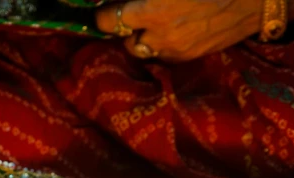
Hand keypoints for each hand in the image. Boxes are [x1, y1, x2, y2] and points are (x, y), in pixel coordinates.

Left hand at [96, 0, 264, 61]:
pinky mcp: (191, 57)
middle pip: (125, 41)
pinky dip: (161, 44)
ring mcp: (176, 50)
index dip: (102, 13)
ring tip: (152, 22)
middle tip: (132, 13)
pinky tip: (171, 30)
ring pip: (144, 51)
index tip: (103, 8)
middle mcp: (161, 35)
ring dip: (142, 38)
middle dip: (125, 28)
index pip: (109, 19)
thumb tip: (125, 2)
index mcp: (154, 9)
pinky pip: (164, 55)